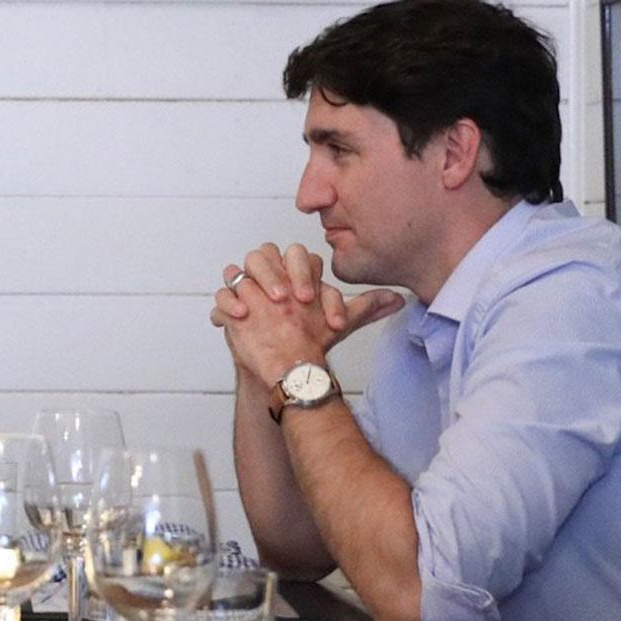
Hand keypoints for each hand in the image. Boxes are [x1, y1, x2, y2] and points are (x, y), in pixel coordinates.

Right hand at [210, 242, 403, 384]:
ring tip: (268, 304)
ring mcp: (249, 292)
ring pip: (239, 267)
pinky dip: (228, 302)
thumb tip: (399, 300)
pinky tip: (242, 317)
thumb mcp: (341, 322)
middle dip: (277, 273)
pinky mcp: (231, 310)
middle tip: (289, 299)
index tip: (311, 302)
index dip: (305, 274)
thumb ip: (366, 307)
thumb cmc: (310, 339)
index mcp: (296, 274)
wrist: (287, 366)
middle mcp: (272, 278)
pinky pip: (221, 296)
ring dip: (253, 281)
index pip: (299, 257)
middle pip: (266, 253)